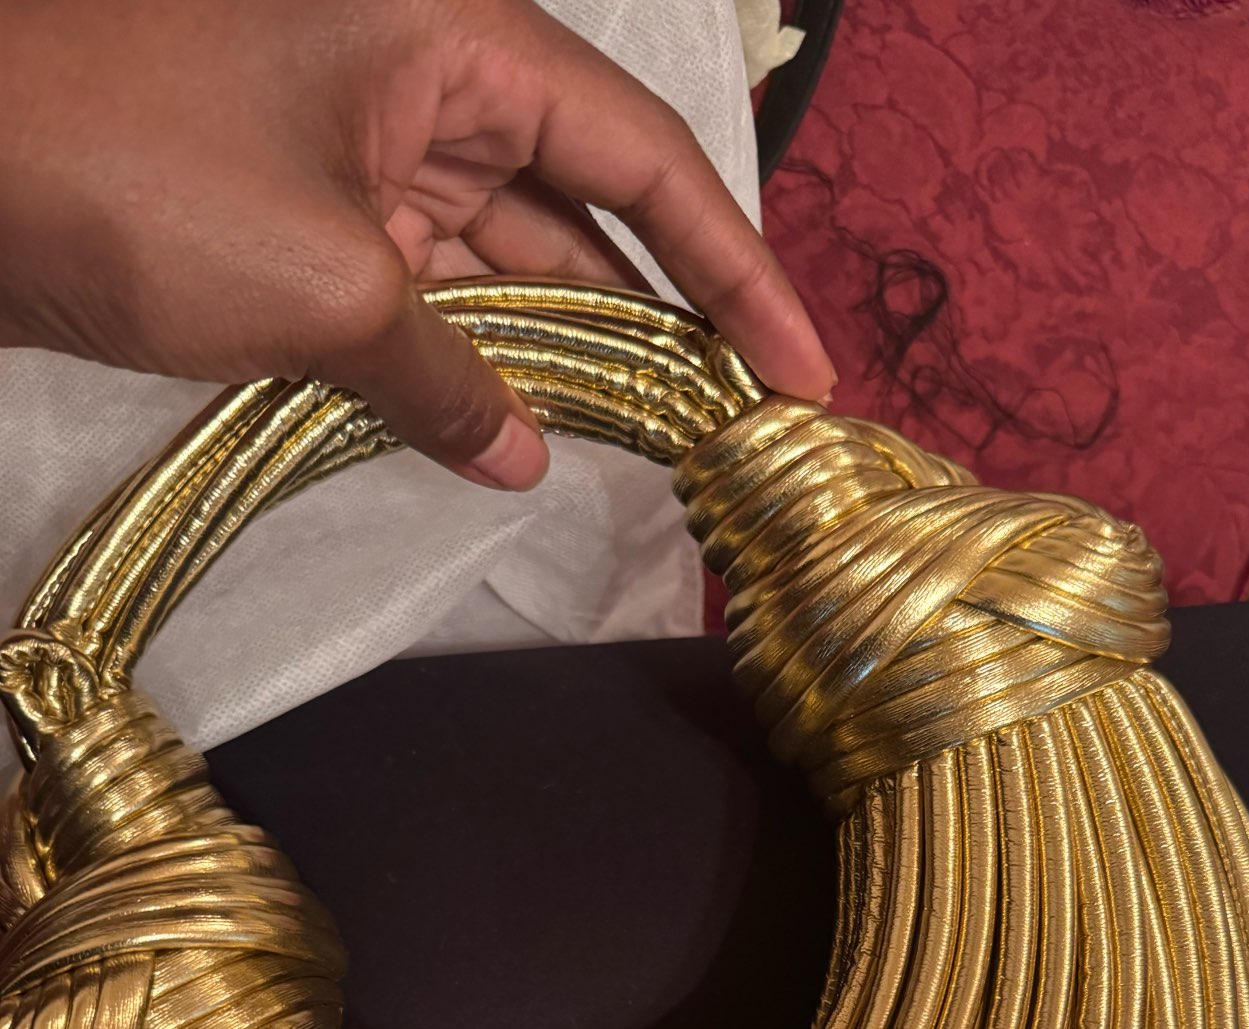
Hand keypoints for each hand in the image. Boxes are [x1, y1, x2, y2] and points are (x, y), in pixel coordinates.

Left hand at [0, 0, 833, 488]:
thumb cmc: (132, 172)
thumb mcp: (322, 290)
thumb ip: (447, 379)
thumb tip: (521, 456)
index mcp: (454, 39)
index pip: (644, 158)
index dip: (741, 270)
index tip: (805, 372)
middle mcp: (424, 81)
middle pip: (590, 209)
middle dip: (669, 320)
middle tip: (746, 430)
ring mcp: (362, 151)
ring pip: (508, 259)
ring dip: (574, 354)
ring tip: (664, 450)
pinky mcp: (306, 216)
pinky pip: (425, 294)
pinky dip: (471, 364)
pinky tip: (527, 434)